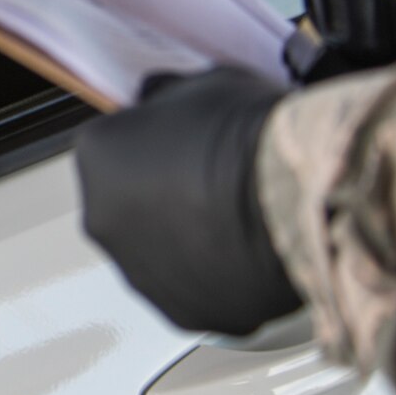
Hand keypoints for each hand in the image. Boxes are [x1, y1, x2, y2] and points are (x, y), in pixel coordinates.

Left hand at [75, 68, 301, 334]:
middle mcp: (102, 220)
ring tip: (240, 220)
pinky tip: (249, 253)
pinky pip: (192, 288)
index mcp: (97, 156)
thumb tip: (161, 100)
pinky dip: (214, 276)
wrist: (298, 202)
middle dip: (163, 193)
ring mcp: (138, 272)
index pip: (115, 143)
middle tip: (215, 183)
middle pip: (128, 202)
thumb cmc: (252, 138)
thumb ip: (168, 97)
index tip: (188, 140)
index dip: (156, 139)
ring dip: (185, 239)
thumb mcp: (204, 83)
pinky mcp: (179, 311)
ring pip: (157, 251)